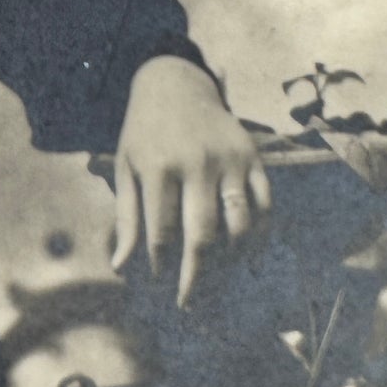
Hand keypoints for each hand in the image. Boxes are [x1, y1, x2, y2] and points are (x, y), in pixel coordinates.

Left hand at [110, 56, 270, 305]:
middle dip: (196, 277)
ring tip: (222, 280)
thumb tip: (121, 268)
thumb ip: (125, 218)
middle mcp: (196, 165)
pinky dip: (260, 234)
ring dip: (233, 261)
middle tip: (190, 303)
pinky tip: (249, 255)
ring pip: (240, 225)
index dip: (160, 266)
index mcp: (158, 168)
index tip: (159, 285)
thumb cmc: (143, 133)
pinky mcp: (254, 158)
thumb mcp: (125, 168)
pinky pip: (265, 205)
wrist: (175, 83)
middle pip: (202, 236)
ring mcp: (229, 161)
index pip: (161, 233)